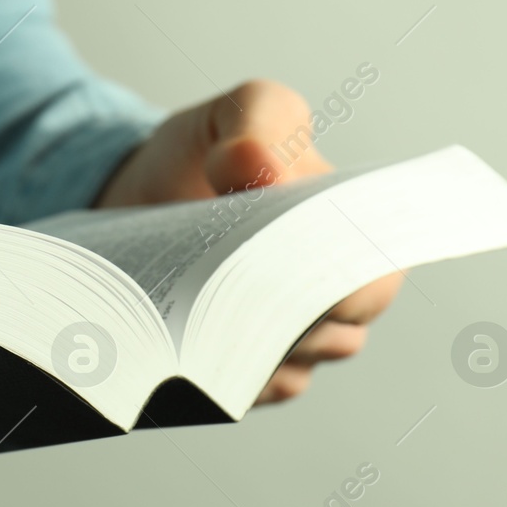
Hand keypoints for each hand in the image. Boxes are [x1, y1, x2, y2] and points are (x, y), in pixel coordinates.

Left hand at [94, 79, 400, 404]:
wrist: (132, 196)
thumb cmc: (204, 153)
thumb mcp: (235, 113)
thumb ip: (258, 120)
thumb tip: (259, 169)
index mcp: (354, 234)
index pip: (373, 280)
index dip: (341, 282)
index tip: (286, 264)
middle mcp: (332, 298)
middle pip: (334, 335)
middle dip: (284, 315)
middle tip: (225, 291)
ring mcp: (285, 340)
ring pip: (290, 368)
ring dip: (246, 347)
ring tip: (193, 317)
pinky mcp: (236, 371)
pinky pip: (243, 393)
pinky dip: (216, 375)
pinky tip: (180, 351)